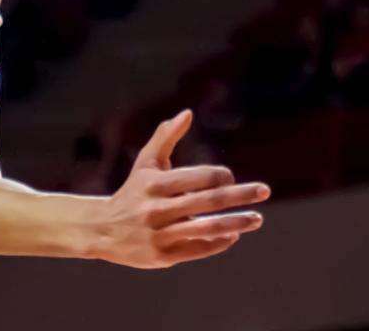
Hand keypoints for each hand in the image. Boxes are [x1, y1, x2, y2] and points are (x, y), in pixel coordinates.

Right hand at [92, 110, 269, 268]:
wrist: (103, 230)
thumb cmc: (133, 191)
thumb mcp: (146, 163)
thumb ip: (166, 137)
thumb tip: (187, 112)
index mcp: (155, 183)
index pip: (199, 177)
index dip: (221, 176)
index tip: (231, 177)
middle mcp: (157, 209)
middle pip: (208, 201)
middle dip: (240, 196)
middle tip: (265, 191)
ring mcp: (160, 234)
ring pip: (207, 228)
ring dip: (236, 224)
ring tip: (257, 219)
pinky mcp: (162, 256)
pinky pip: (198, 249)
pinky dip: (218, 242)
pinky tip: (234, 236)